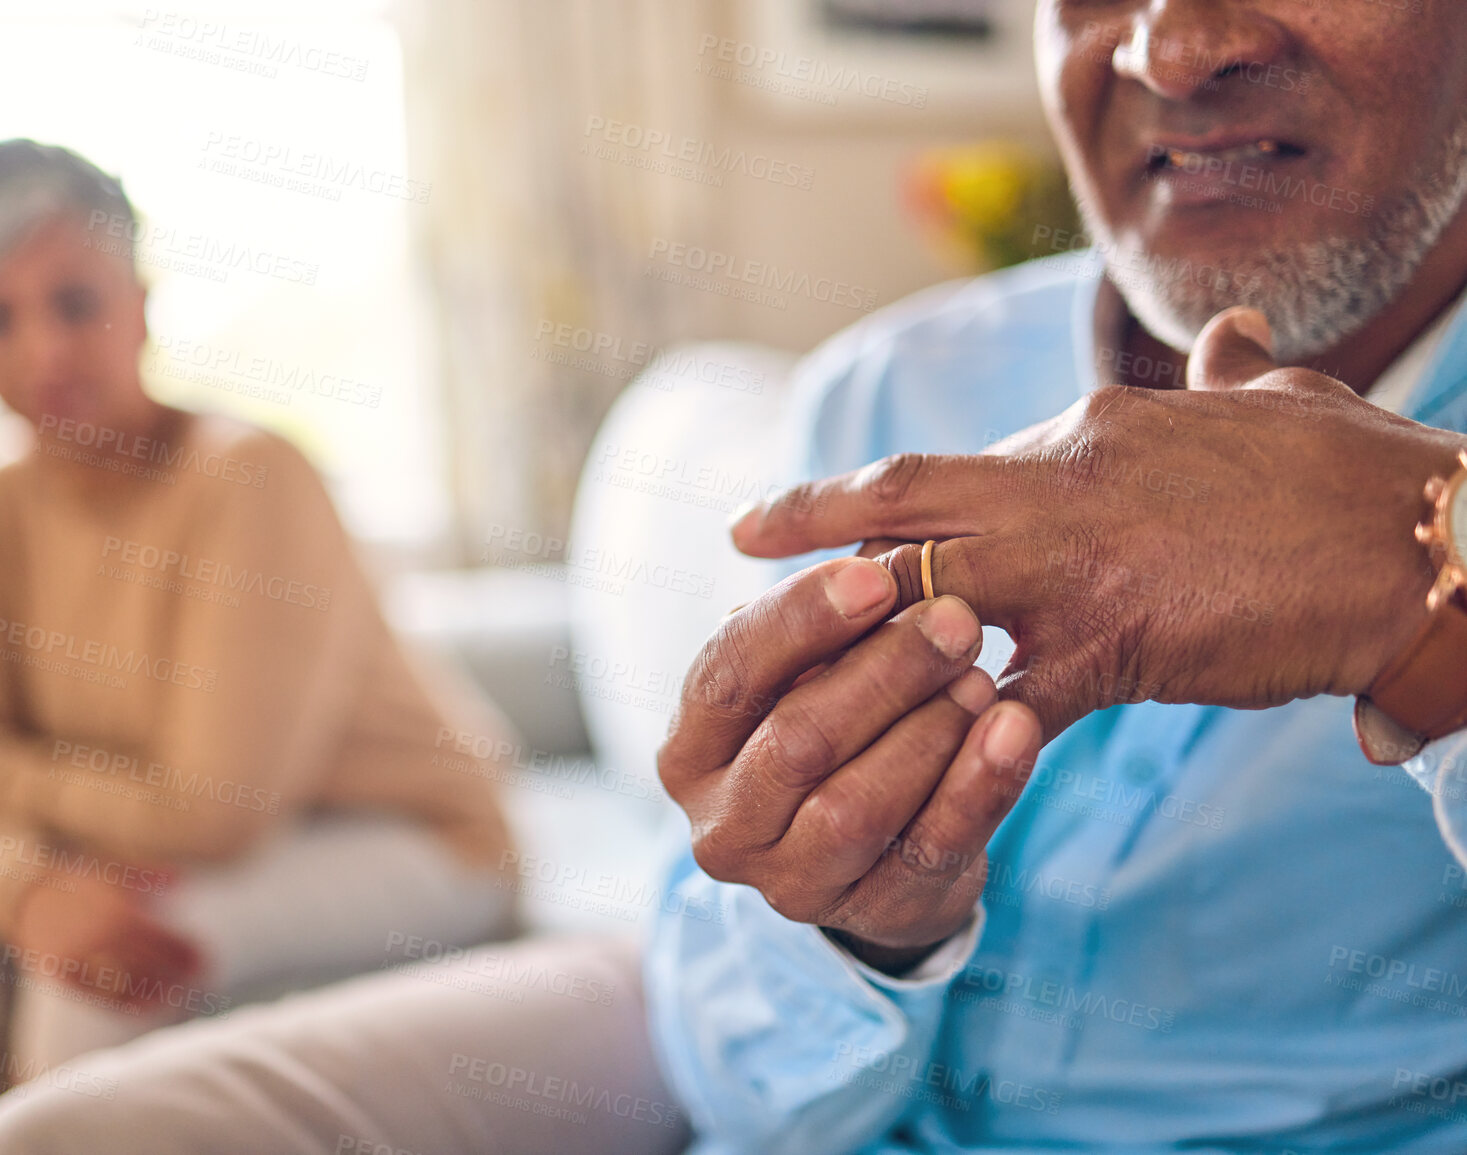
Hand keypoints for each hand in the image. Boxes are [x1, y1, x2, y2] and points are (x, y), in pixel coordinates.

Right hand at [11, 871, 202, 1010]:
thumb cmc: (78, 874)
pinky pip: (97, 995)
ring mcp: (78, 958)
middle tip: (203, 977)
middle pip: (148, 963)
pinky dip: (125, 1003)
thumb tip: (182, 882)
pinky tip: (148, 1005)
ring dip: (156, 991)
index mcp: (115, 910)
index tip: (207, 958)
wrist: (20, 887)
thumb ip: (147, 874)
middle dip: (177, 972)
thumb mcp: (112, 867)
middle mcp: (98, 938)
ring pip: (125, 983)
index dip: (184, 952)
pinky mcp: (60, 973)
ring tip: (179, 993)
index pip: (160, 938)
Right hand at [659, 557, 1042, 969]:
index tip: (875, 575)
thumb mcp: (798, 676)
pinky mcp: (876, 915)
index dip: (799, 622)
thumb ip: (815, 630)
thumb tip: (870, 563)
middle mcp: (722, 827)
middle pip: (797, 740)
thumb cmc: (827, 730)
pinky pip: (932, 851)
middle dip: (883, 673)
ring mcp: (792, 885)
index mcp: (688, 752)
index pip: (727, 676)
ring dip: (928, 732)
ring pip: (857, 805)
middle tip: (958, 617)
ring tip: (984, 674)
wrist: (874, 852)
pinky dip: (979, 787)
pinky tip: (1017, 731)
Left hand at [730, 307, 1466, 740]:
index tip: (826, 501)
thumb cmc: (1352, 473)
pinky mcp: (1110, 649)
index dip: (881, 492)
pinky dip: (952, 729)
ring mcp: (1074, 569)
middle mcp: (1059, 487)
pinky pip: (1002, 700)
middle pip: (904, 503)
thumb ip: (1234, 375)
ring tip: (791, 670)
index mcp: (1088, 433)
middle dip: (815, 520)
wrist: (1417, 547)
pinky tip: (907, 758)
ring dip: (855, 636)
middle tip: (743, 537)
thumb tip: (1234, 335)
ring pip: (924, 597)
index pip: (954, 468)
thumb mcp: (1281, 404)